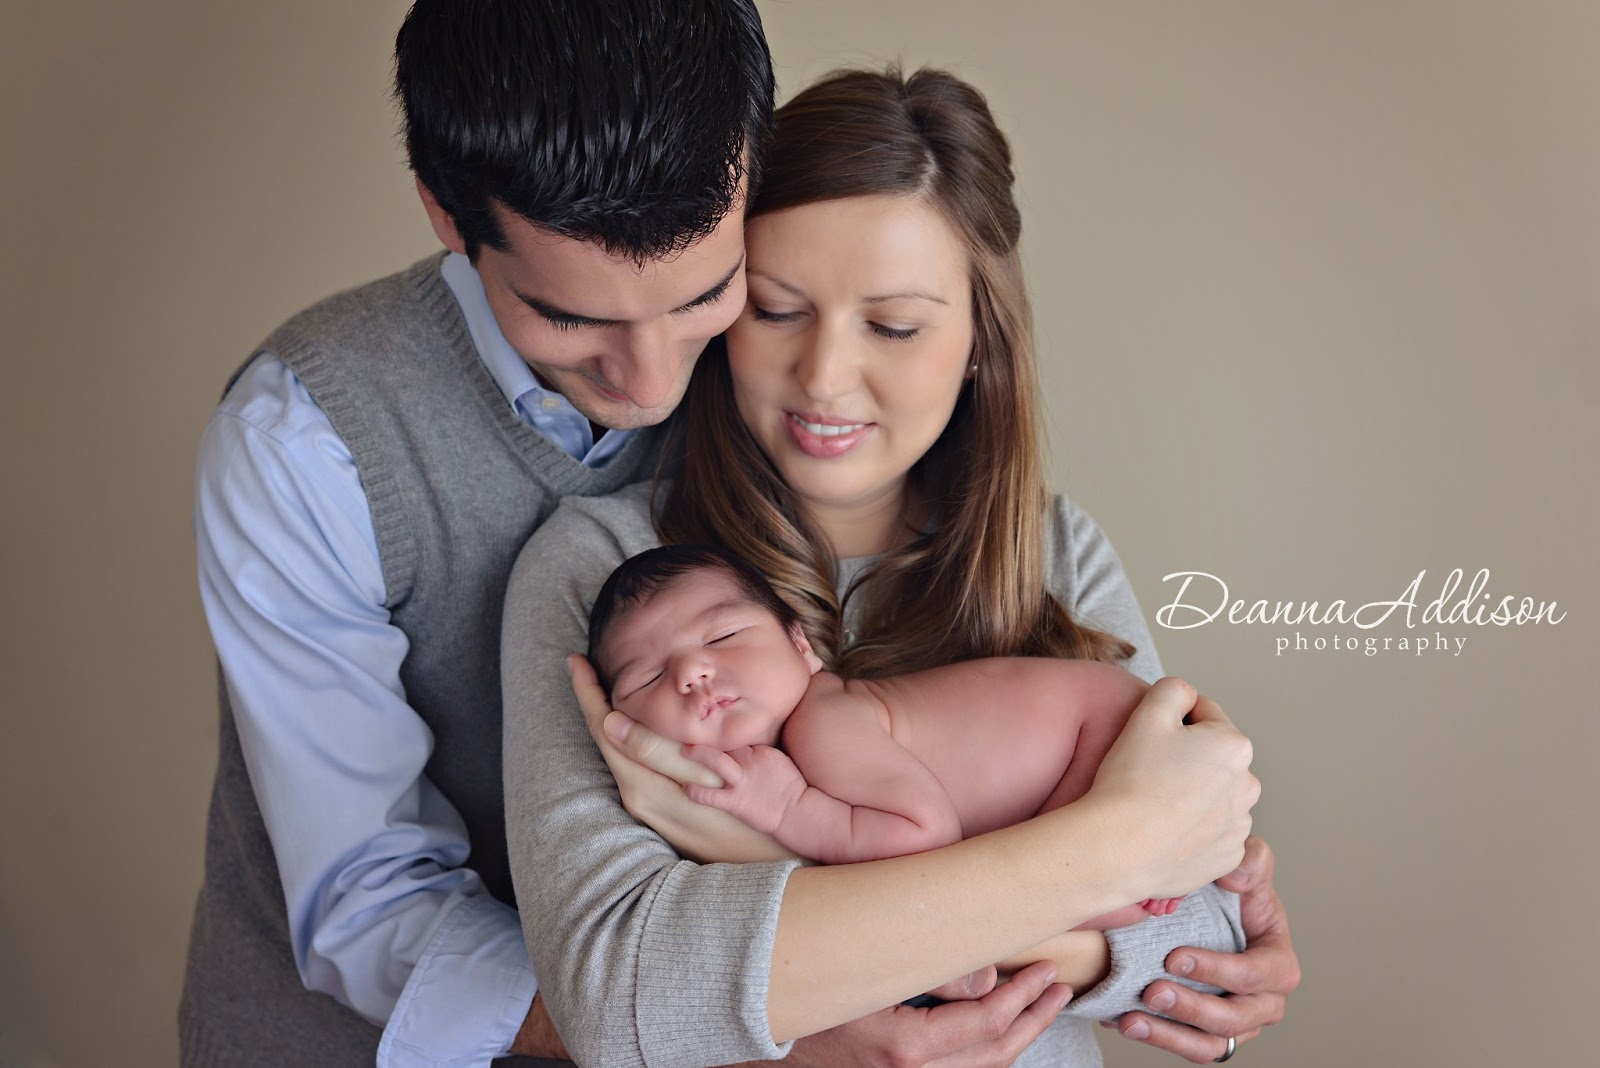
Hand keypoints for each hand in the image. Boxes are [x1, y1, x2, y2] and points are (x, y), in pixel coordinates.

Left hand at [567, 655, 794, 861]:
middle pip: (607, 739)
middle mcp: (637, 799)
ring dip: (615, 718)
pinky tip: (647, 727)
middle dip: (596, 700)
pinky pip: (640, 767)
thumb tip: (610, 722)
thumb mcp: (705, 781)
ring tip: (612, 686)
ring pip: (623, 753)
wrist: (767, 879)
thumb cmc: (747, 822)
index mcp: (642, 787)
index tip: (575, 659)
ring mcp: (650, 811)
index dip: (587, 691)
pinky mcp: (666, 816)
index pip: (602, 728)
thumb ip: (660, 751)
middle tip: (588, 665)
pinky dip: (635, 739)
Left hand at [683, 744, 807, 834]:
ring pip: (717, 761)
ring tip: (684, 750)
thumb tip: (749, 747)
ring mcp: (742, 781)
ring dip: (699, 754)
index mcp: (762, 751)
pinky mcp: (736, 802)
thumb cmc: (791, 788)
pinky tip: (686, 788)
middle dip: (707, 737)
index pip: (739, 736)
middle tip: (690, 735)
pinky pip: (711, 796)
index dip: (725, 734)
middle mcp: (750, 762)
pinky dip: (697, 792)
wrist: (797, 811)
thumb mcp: (781, 760)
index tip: (713, 731)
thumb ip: (763, 752)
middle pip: (726, 742)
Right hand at [740, 961, 1071, 1067]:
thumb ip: (926, 965)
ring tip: (1041, 1005)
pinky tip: (999, 1028)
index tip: (1044, 971)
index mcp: (901, 1049)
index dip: (1022, 999)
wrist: (752, 1010)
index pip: (985, 1027)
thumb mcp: (863, 962)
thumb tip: (986, 970)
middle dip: (1032, 1020)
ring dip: (1016, 1038)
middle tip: (1057, 987)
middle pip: (993, 1057)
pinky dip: (986, 1052)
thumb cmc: (804, 973)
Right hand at [1087, 678, 1258, 899]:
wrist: (1119, 847)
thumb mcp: (1147, 713)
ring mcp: (1239, 825)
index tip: (1150, 739)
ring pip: (1213, 795)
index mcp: (1234, 745)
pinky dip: (1193, 829)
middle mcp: (1247, 785)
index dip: (1172, 721)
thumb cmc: (1133, 780)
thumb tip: (1186, 696)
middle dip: (1187, 758)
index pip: (1204, 714)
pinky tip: (1166, 829)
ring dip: (1192, 793)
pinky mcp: (1226, 856)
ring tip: (1156, 803)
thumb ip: (1174, 689)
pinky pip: (1211, 832)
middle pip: (1212, 757)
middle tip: (1150, 771)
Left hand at [1103, 837, 1299, 1062]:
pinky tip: (1120, 1020)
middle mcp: (1263, 1001)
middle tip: (1152, 992)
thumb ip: (1250, 861)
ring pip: (1209, 1046)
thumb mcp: (1247, 865)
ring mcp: (1235, 1022)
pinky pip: (1185, 1046)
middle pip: (1234, 1020)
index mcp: (1278, 963)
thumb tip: (1234, 874)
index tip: (1174, 957)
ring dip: (1169, 1036)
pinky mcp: (1207, 1033)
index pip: (1256, 975)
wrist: (1205, 908)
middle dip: (1192, 1009)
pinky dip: (1154, 1037)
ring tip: (1130, 1020)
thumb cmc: (1231, 888)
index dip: (1218, 971)